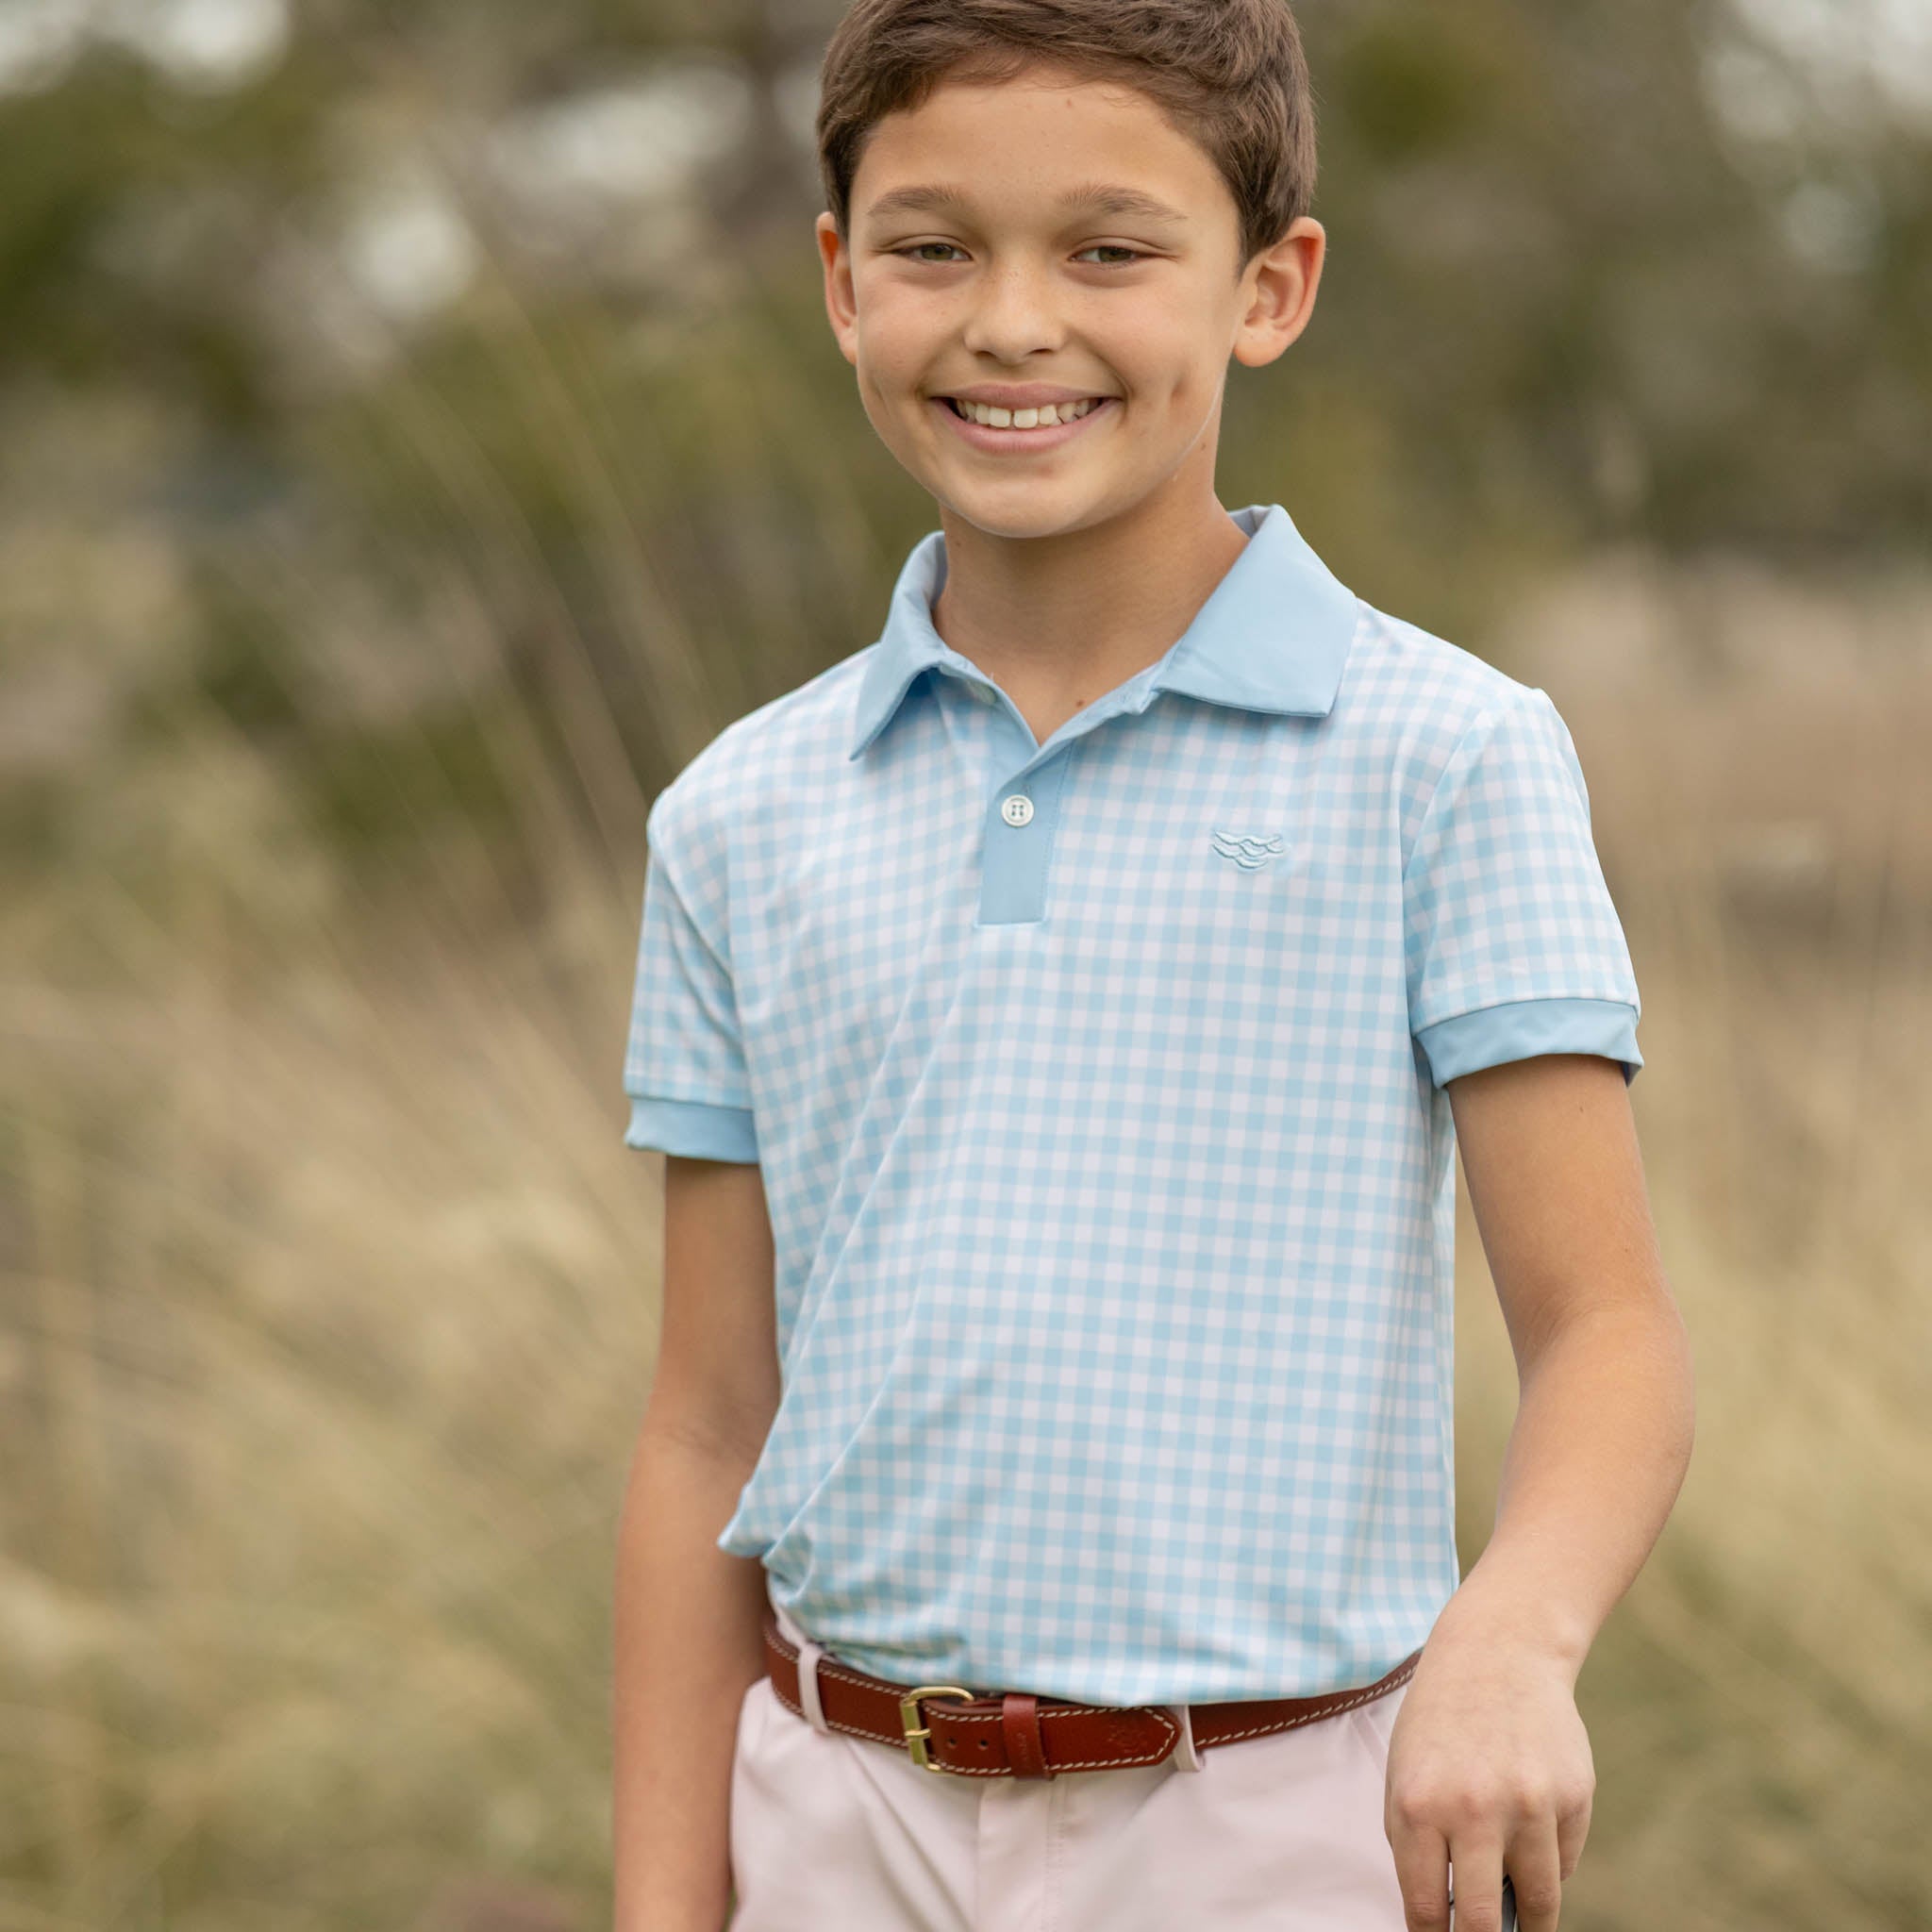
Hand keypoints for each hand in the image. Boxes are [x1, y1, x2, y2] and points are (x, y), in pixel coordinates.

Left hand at [1381, 1610, 1594, 1931]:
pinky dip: (1546, 1865)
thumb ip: (1417, 1847)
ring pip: (1537, 1905)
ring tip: (1520, 1924)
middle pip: (1481, 1924)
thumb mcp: (1405, 1776)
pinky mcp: (1572, 1799)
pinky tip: (1532, 1834)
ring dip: (1527, 1924)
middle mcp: (1474, 1810)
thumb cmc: (1441, 1723)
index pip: (1425, 1909)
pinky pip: (1561, 1864)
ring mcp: (1529, 1806)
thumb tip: (1440, 1920)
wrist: (1498, 1652)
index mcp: (1418, 1806)